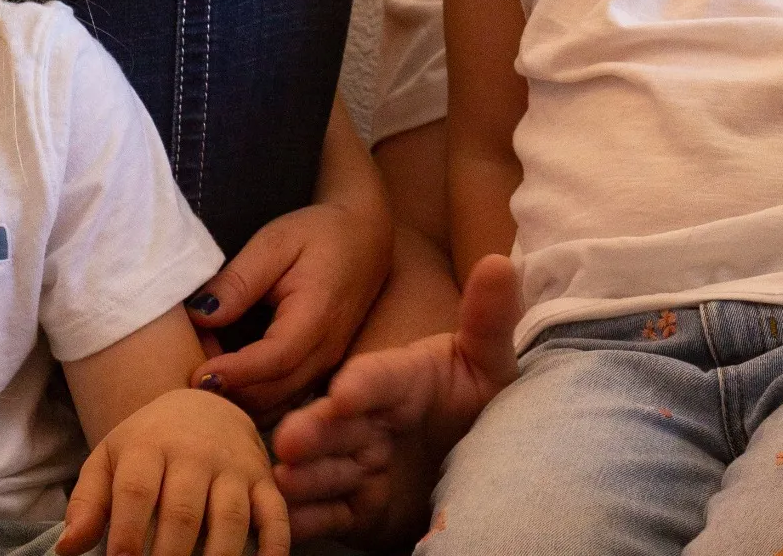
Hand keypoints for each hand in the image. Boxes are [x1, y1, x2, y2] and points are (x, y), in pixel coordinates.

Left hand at [58, 387, 288, 555]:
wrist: (203, 406)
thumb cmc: (148, 445)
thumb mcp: (110, 459)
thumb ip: (87, 502)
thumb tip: (68, 548)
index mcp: (149, 445)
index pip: (136, 493)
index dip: (125, 537)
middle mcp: (195, 453)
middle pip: (183, 512)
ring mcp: (234, 467)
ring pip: (230, 518)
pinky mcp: (264, 481)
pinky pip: (275, 516)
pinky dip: (273, 549)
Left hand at [187, 197, 391, 418]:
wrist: (365, 238)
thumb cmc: (320, 235)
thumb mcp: (276, 241)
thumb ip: (239, 279)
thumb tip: (200, 315)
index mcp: (317, 319)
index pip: (275, 359)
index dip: (235, 372)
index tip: (196, 375)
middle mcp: (326, 354)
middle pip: (274, 393)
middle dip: (227, 391)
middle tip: (186, 370)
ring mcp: (326, 369)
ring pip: (277, 406)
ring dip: (237, 399)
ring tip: (202, 371)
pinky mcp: (319, 374)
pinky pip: (283, 401)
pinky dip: (251, 399)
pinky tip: (225, 378)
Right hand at [270, 253, 519, 545]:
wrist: (476, 467)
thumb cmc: (475, 404)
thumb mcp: (488, 364)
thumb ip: (490, 320)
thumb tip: (498, 262)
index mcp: (400, 381)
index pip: (380, 377)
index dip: (364, 384)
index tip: (344, 391)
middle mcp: (371, 420)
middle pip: (339, 424)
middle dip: (314, 430)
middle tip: (290, 439)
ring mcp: (359, 464)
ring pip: (325, 468)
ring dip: (305, 475)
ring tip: (284, 478)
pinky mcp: (357, 509)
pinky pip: (327, 514)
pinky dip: (307, 517)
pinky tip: (289, 520)